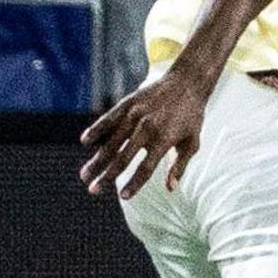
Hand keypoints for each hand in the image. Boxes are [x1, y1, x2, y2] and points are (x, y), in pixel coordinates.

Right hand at [79, 68, 211, 197]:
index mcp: (164, 140)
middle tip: (92, 190)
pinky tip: (84, 141)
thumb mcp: (192, 142)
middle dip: (106, 177)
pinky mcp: (128, 103)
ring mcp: (135, 115)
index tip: (124, 196)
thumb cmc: (192, 116)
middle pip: (123, 158)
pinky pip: (108, 119)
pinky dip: (96, 129)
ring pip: (111, 142)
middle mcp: (147, 128)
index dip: (134, 184)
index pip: (146, 168)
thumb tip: (170, 189)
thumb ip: (180, 166)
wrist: (188, 81)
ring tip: (84, 175)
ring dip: (97, 160)